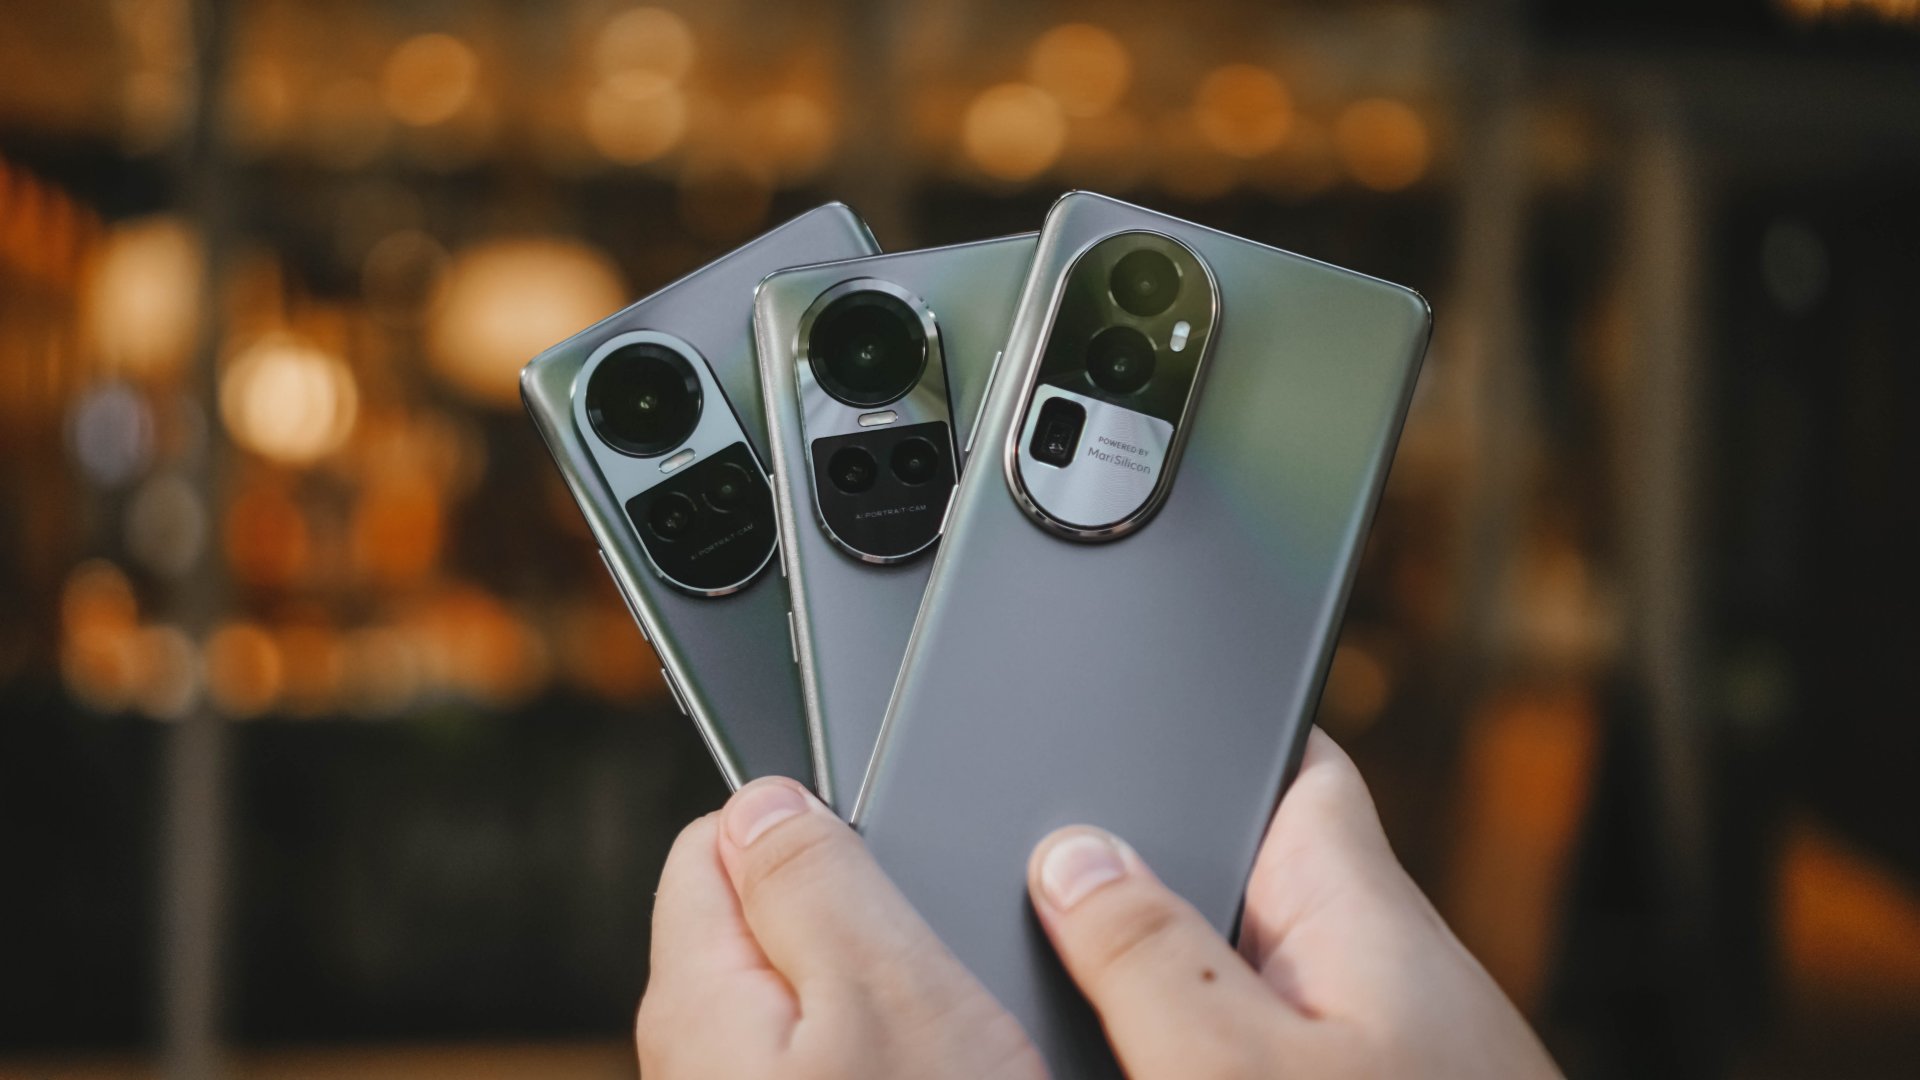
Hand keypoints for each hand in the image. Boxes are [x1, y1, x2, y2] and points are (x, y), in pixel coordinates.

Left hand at [635, 777, 1045, 1078]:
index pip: (720, 835)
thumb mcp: (891, 993)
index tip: (885, 873)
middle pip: (762, 919)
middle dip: (851, 924)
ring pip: (799, 998)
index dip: (815, 829)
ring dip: (868, 999)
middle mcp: (692, 1058)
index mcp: (696, 999)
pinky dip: (873, 1055)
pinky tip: (922, 1079)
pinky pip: (821, 1057)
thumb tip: (764, 798)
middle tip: (927, 983)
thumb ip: (815, 879)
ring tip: (933, 1049)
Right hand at [1026, 727, 1561, 1078]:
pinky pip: (1256, 1048)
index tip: (1129, 694)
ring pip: (1240, 975)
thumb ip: (1149, 953)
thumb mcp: (1239, 1068)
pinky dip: (1190, 1046)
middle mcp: (1373, 972)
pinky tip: (1135, 1062)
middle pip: (1244, 873)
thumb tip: (1073, 856)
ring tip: (1066, 983)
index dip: (1216, 720)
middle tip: (1032, 876)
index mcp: (1361, 910)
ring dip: (1159, 977)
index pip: (1298, 762)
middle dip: (1146, 869)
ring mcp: (1370, 1051)